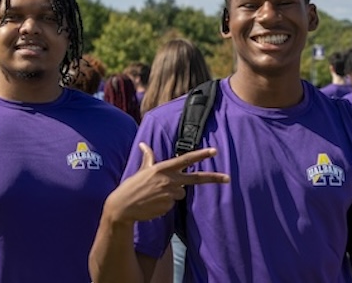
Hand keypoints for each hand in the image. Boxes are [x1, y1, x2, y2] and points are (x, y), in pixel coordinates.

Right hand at [102, 143, 229, 224]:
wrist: (122, 207)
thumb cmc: (132, 186)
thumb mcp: (141, 170)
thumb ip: (148, 157)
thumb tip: (143, 144)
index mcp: (163, 169)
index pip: (186, 160)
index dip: (201, 155)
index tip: (214, 151)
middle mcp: (169, 180)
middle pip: (196, 179)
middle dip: (214, 178)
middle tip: (228, 178)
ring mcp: (170, 195)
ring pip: (180, 194)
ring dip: (171, 194)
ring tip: (155, 195)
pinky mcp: (168, 207)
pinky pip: (172, 205)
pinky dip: (165, 204)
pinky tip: (153, 204)